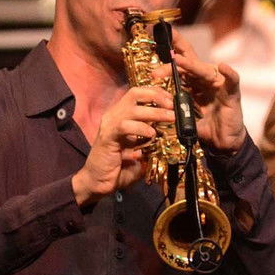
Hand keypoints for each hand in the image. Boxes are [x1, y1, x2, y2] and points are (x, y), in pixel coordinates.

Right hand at [72, 85, 173, 204]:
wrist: (98, 182)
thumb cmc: (121, 166)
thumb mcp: (143, 149)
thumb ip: (155, 139)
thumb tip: (176, 132)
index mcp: (122, 115)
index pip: (139, 93)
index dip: (158, 92)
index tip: (174, 100)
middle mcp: (114, 115)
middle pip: (136, 93)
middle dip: (158, 96)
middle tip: (174, 107)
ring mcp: (109, 125)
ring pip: (133, 109)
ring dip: (155, 112)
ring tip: (171, 119)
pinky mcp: (107, 137)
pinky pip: (124, 126)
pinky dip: (141, 128)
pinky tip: (152, 134)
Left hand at [167, 27, 245, 153]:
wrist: (223, 142)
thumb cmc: (206, 127)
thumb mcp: (185, 117)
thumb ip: (174, 109)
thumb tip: (157, 105)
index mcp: (194, 84)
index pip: (181, 67)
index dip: (171, 53)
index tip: (155, 42)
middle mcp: (206, 81)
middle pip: (189, 67)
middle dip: (172, 64)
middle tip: (155, 71)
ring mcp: (219, 86)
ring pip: (205, 71)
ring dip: (191, 65)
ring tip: (178, 61)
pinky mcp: (232, 93)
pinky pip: (232, 80)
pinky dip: (229, 73)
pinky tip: (222, 66)